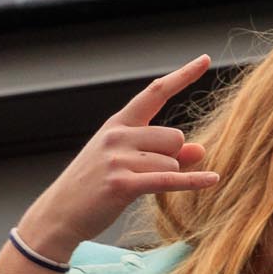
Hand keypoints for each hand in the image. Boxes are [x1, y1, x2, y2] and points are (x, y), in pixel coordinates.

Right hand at [13, 54, 219, 261]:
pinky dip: (193, 181)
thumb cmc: (94, 187)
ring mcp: (117, 158)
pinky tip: (213, 180)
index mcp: (118, 124)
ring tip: (135, 186)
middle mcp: (117, 135)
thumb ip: (166, 154)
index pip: (155, 92)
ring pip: (173, 161)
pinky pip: (169, 179)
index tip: (205, 59)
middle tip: (144, 173)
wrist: (58, 214)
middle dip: (173, 156)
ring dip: (166, 176)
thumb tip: (201, 150)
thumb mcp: (127, 163)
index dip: (183, 75)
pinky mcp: (122, 183)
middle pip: (175, 136)